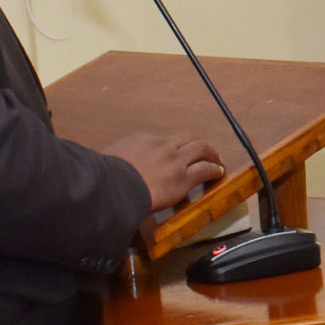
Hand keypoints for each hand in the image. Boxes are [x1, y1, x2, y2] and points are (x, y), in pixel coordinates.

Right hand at [107, 133, 223, 214]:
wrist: (114, 186)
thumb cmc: (105, 177)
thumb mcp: (107, 159)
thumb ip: (117, 160)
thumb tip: (109, 165)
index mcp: (142, 140)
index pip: (163, 141)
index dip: (171, 148)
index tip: (173, 154)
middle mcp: (162, 145)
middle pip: (186, 138)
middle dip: (197, 144)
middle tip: (204, 151)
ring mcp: (175, 160)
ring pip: (200, 149)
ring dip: (211, 154)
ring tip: (217, 160)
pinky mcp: (183, 177)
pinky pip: (205, 169)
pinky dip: (214, 169)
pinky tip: (218, 172)